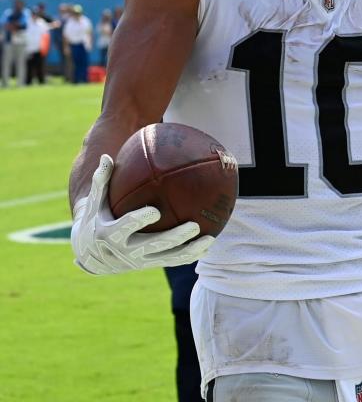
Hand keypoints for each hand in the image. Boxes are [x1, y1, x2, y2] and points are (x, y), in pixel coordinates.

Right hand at [71, 155, 214, 274]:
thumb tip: (107, 156)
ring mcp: (138, 261)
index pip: (125, 227)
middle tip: (194, 225)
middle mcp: (124, 251)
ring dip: (189, 250)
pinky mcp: (148, 265)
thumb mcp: (94, 202)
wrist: (91, 254)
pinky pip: (172, 261)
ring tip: (210, 239)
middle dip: (174, 238)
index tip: (155, 210)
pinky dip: (189, 256)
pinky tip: (207, 246)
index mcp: (109, 234)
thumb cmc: (96, 219)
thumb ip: (101, 180)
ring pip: (167, 258)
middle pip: (153, 246)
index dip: (138, 221)